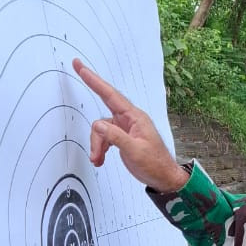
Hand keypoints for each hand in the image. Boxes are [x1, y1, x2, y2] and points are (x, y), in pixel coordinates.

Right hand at [72, 59, 189, 191]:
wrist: (164, 178)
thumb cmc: (155, 163)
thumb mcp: (135, 150)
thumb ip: (115, 137)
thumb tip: (97, 125)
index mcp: (135, 117)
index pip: (111, 95)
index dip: (94, 80)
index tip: (81, 67)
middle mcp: (129, 120)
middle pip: (102, 117)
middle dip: (95, 126)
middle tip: (89, 119)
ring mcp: (125, 129)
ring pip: (101, 131)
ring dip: (97, 146)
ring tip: (99, 160)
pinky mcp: (122, 138)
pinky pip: (105, 138)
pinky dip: (100, 149)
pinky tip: (101, 160)